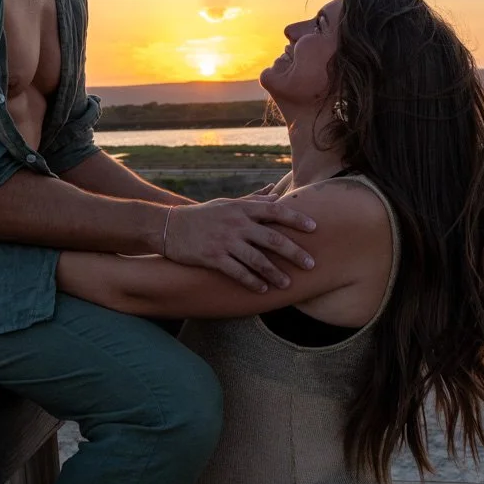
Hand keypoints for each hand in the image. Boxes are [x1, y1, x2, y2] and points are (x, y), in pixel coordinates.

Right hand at [163, 197, 316, 292]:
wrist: (169, 226)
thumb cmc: (203, 215)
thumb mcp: (228, 203)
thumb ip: (253, 200)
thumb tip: (276, 194)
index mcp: (242, 208)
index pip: (275, 211)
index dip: (296, 219)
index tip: (314, 227)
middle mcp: (236, 223)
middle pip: (272, 238)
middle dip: (294, 252)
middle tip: (311, 264)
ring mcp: (225, 241)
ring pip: (257, 259)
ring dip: (275, 273)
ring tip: (288, 284)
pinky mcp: (213, 257)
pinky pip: (237, 271)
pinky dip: (252, 281)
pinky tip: (262, 289)